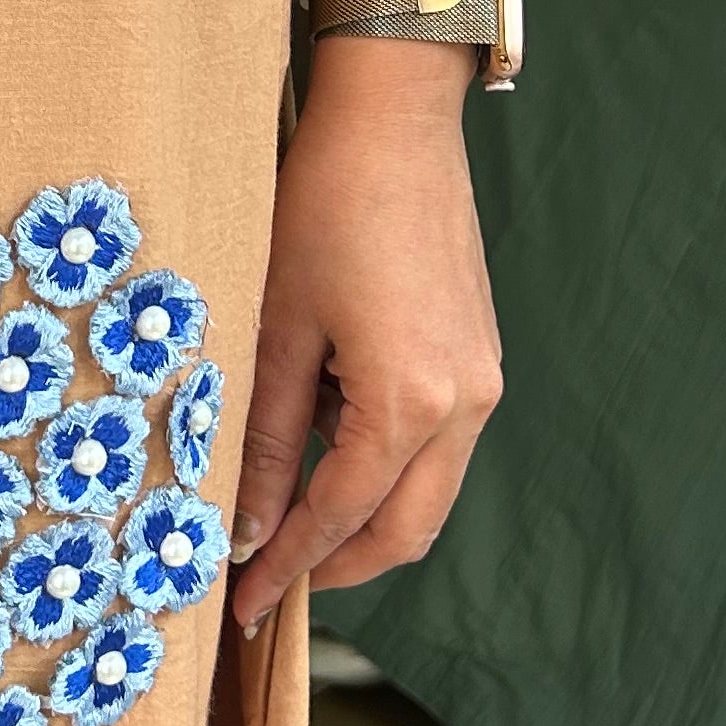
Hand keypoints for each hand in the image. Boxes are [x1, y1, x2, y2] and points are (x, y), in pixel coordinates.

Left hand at [226, 45, 501, 626]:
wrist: (396, 122)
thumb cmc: (325, 207)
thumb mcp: (278, 328)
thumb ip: (272, 437)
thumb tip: (252, 525)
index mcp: (412, 401)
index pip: (343, 517)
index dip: (288, 568)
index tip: (242, 603)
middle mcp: (465, 403)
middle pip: (406, 529)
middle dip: (338, 565)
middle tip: (268, 582)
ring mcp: (482, 382)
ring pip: (427, 492)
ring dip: (362, 518)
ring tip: (284, 520)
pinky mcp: (479, 358)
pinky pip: (436, 445)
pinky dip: (383, 467)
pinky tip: (324, 449)